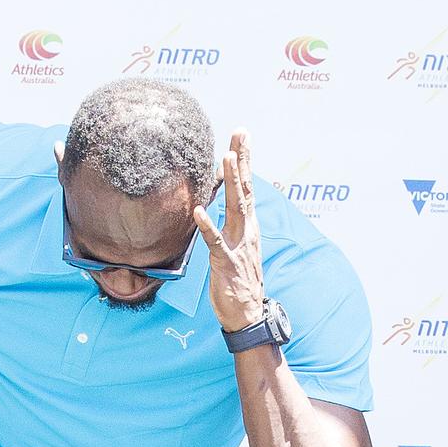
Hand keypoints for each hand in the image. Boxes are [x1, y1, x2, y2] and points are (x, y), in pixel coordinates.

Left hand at [194, 129, 264, 332]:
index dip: (245, 160)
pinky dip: (207, 226)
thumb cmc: (240, 280)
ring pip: (235, 208)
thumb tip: (227, 204)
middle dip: (242, 160)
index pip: (248, 186)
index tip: (242, 136)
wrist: (248, 313)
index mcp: (249, 225)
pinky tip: (198, 211)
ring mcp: (238, 245)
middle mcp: (247, 230)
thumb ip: (234, 223)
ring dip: (230, 183)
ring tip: (225, 158)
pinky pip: (215, 241)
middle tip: (240, 133)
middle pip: (245, 188)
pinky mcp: (225, 262)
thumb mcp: (239, 245)